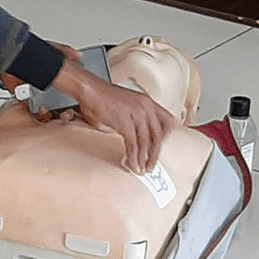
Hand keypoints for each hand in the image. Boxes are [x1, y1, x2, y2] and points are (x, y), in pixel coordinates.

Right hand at [52, 58, 175, 172]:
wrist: (90, 90)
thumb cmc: (102, 97)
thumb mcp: (126, 105)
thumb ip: (133, 120)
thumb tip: (130, 137)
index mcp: (148, 102)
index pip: (169, 121)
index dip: (166, 136)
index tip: (158, 147)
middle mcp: (146, 108)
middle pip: (158, 136)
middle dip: (155, 154)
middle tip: (151, 165)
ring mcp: (136, 115)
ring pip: (146, 143)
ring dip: (144, 159)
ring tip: (141, 169)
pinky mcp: (125, 124)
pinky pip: (133, 145)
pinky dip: (133, 157)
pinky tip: (132, 164)